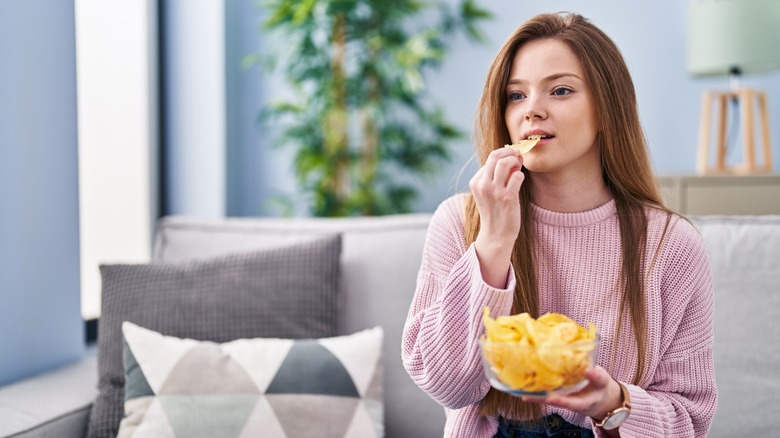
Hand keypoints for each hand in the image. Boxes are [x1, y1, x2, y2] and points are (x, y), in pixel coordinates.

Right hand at [469, 147, 524, 286]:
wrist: (496, 235)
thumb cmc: (495, 211)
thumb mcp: (488, 192)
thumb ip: (494, 176)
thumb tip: (511, 158)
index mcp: (475, 182)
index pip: (490, 158)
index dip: (504, 155)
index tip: (512, 159)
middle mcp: (483, 185)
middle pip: (495, 155)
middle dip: (510, 152)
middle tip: (517, 156)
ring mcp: (494, 191)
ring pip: (505, 162)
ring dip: (515, 161)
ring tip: (519, 167)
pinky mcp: (507, 198)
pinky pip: (517, 176)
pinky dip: (520, 175)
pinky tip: (520, 181)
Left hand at [522, 366, 622, 419]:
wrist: (601, 397)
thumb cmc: (601, 387)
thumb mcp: (602, 382)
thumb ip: (596, 377)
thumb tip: (588, 370)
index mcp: (584, 402)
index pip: (572, 404)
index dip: (561, 401)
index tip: (551, 398)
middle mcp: (571, 403)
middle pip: (555, 403)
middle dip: (541, 400)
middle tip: (527, 396)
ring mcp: (565, 399)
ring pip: (549, 399)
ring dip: (536, 395)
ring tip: (521, 391)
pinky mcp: (560, 394)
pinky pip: (548, 393)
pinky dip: (538, 389)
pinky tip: (526, 384)